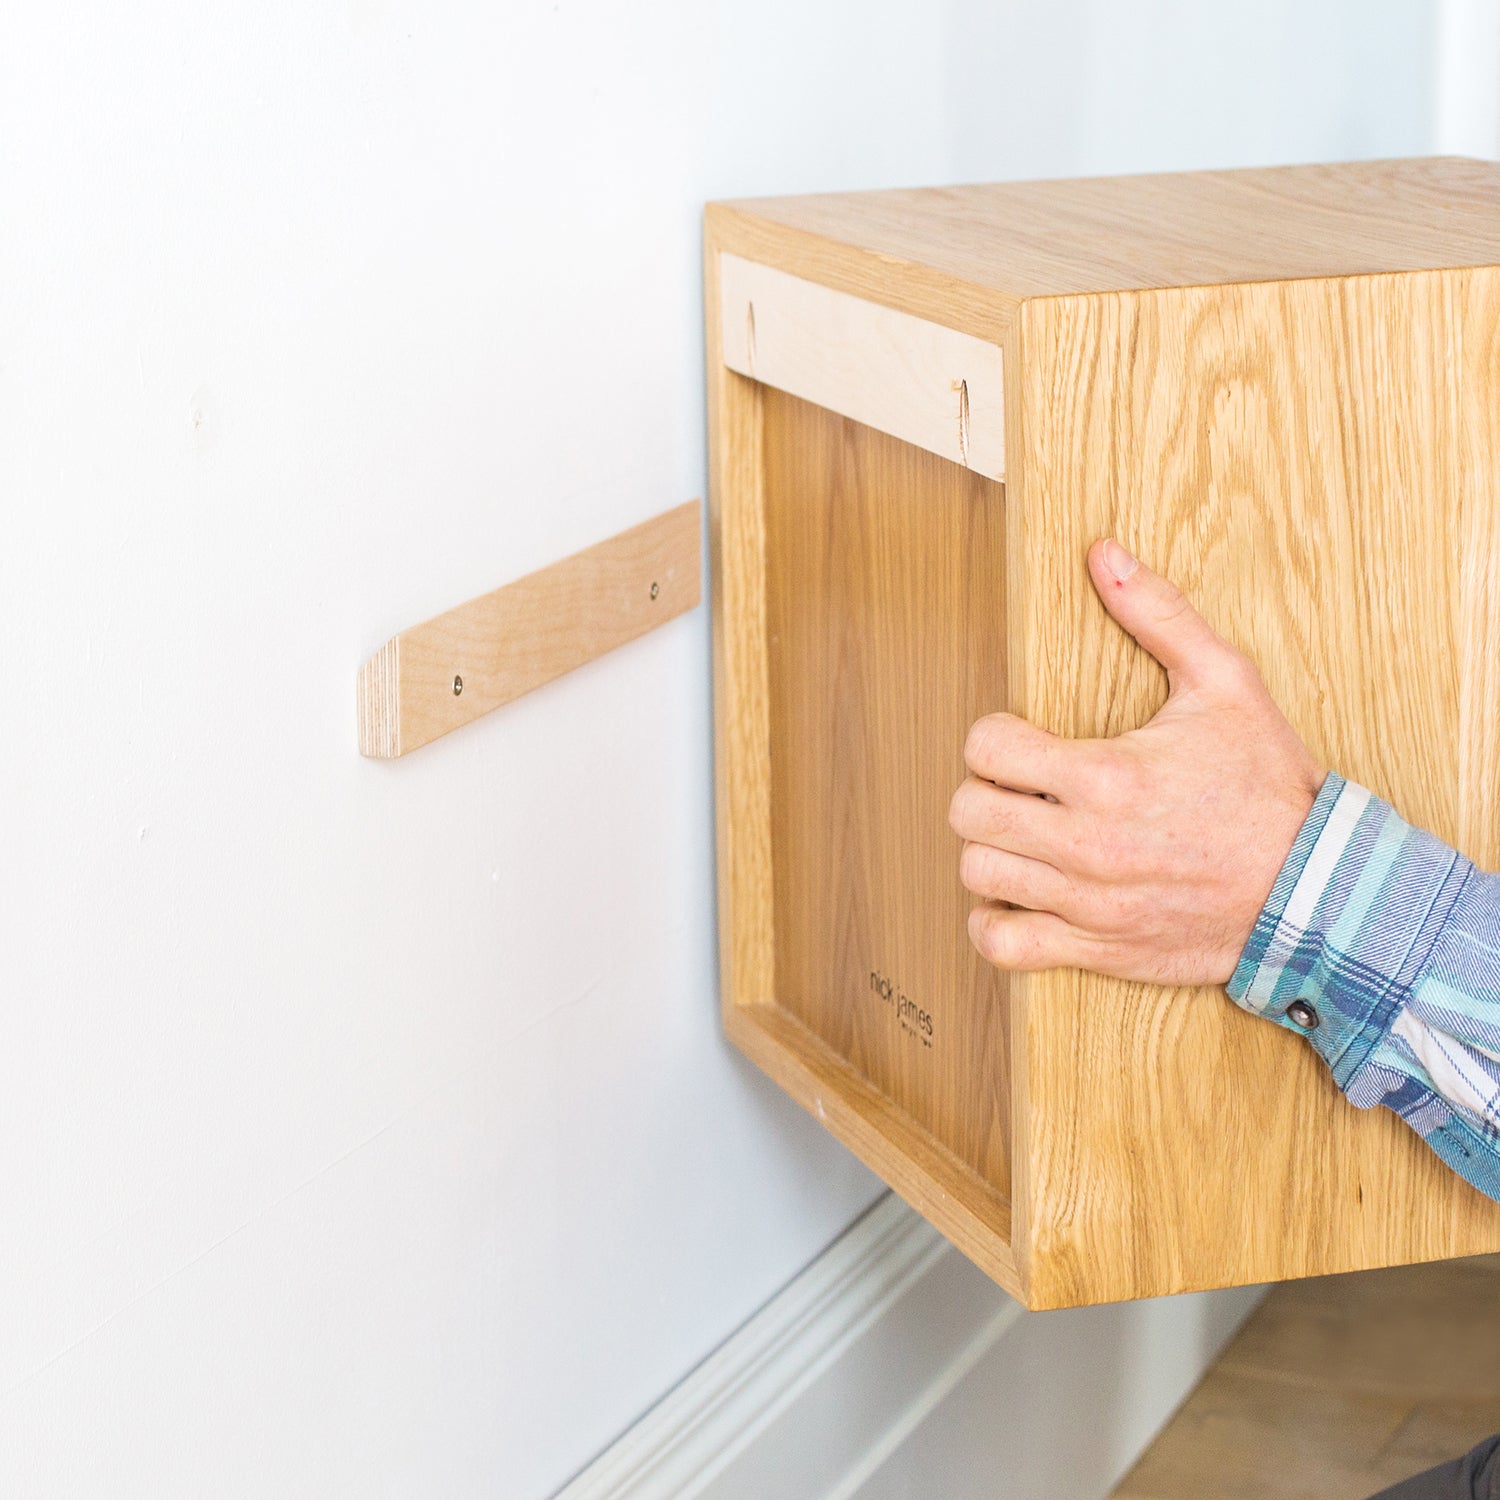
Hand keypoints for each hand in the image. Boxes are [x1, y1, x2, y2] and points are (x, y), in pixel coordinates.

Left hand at [949, 539, 1324, 985]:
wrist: (1317, 892)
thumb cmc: (1269, 786)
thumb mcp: (1226, 684)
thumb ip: (1159, 615)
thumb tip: (1103, 553)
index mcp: (1107, 776)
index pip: (987, 747)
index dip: (994, 735)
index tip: (1021, 739)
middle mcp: (1087, 844)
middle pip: (968, 810)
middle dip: (984, 788)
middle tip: (1019, 786)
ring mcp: (1087, 902)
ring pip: (978, 872)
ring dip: (990, 848)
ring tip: (1024, 833)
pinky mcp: (1095, 948)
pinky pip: (1002, 947)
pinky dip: (994, 923)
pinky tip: (1019, 895)